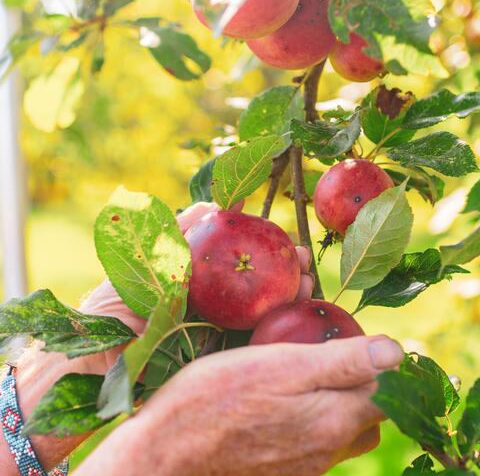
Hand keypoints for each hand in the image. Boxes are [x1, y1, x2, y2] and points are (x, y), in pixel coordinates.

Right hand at [74, 335, 403, 475]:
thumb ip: (343, 362)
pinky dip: (311, 418)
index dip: (380, 362)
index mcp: (334, 422)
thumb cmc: (218, 397)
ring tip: (304, 373)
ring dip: (335, 400)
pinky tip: (280, 402)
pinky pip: (314, 443)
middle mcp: (327, 452)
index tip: (355, 339)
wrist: (167, 453)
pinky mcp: (282, 471)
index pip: (386, 393)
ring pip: (340, 429)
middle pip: (366, 415)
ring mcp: (304, 467)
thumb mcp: (282, 365)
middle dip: (361, 383)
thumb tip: (397, 352)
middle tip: (330, 352)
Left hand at [80, 202, 314, 368]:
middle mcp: (212, 307)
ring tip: (309, 280)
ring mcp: (216, 335)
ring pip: (262, 314)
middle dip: (285, 270)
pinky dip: (276, 332)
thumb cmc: (110, 309)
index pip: (240, 259)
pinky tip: (297, 315)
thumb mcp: (143, 260)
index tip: (284, 235)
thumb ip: (178, 232)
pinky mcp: (216, 362)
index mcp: (198, 283)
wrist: (90, 365)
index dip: (265, 247)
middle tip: (304, 257)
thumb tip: (215, 204)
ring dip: (290, 297)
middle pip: (258, 284)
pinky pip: (251, 345)